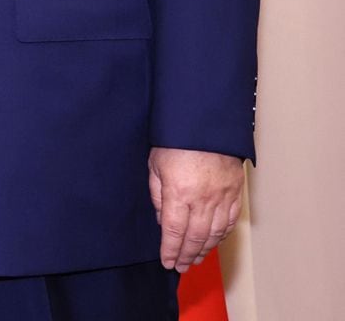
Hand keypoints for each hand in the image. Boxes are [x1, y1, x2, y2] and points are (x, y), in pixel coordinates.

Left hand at [148, 146, 244, 270]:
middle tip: (181, 267)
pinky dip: (221, 235)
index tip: (167, 262)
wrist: (207, 124)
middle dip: (187, 255)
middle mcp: (203, 199)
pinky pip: (229, 221)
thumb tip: (163, 220)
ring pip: (215, 233)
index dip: (170, 250)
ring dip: (204, 249)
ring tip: (195, 259)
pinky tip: (213, 241)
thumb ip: (158, 194)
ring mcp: (222, 197)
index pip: (174, 231)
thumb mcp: (155, 163)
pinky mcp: (235, 192)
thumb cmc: (176, 140)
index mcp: (179, 192)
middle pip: (195, 237)